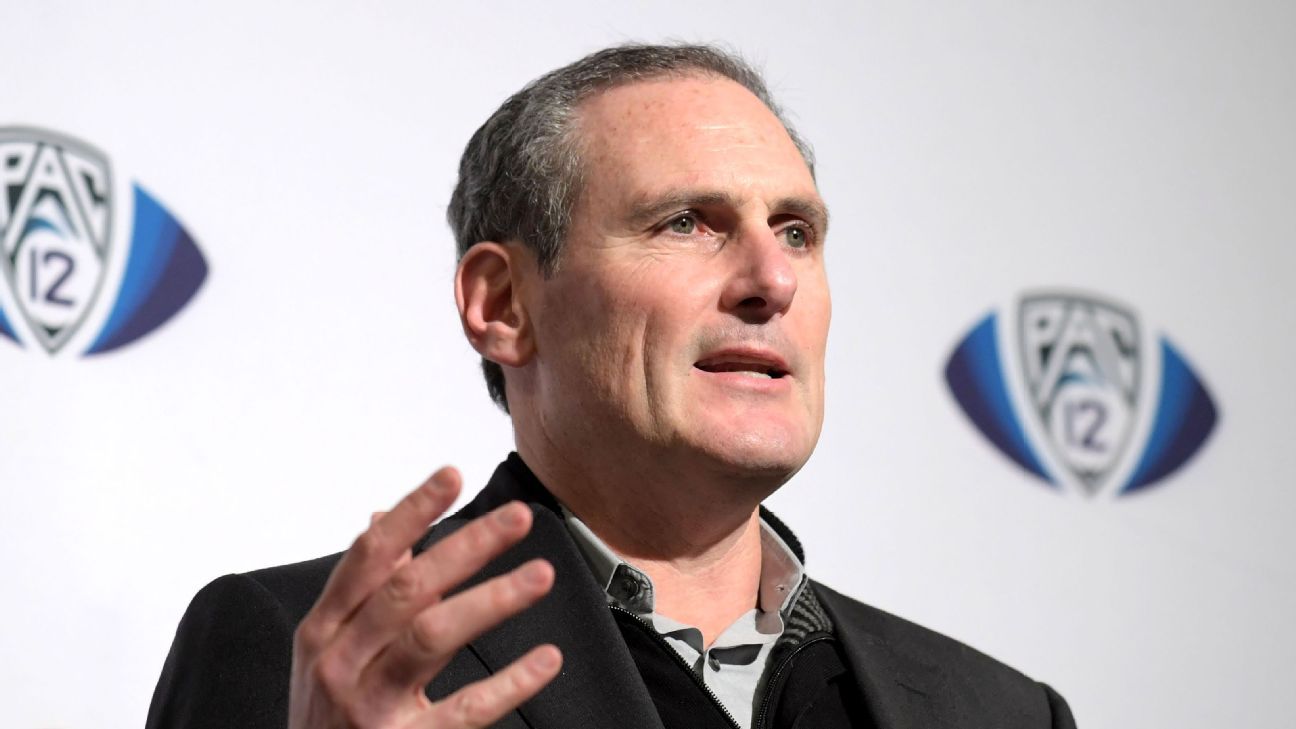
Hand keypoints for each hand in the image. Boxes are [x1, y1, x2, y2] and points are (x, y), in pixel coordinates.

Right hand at [289, 467, 561, 727]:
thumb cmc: (326, 717)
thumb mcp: (327, 650)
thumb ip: (361, 587)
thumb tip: (380, 519)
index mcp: (323, 630)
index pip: (369, 557)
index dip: (412, 512)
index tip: (452, 476)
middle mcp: (340, 662)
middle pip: (408, 588)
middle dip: (467, 546)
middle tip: (517, 519)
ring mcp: (369, 705)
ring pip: (433, 636)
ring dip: (493, 599)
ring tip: (541, 576)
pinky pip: (464, 710)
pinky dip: (510, 683)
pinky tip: (545, 660)